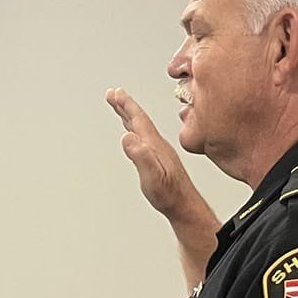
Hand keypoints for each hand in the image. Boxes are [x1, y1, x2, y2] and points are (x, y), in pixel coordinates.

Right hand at [106, 88, 206, 221]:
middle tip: (113, 93)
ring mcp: (159, 150)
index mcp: (155, 145)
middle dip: (125, 104)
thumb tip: (127, 137)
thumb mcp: (152, 177)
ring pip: (141, 127)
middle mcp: (157, 144)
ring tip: (120, 106)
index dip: (126, 104)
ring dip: (129, 115)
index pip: (138, 119)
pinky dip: (135, 129)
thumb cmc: (169, 194)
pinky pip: (143, 137)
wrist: (184, 205)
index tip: (115, 92)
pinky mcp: (159, 158)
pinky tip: (133, 133)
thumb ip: (141, 157)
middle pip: (139, 119)